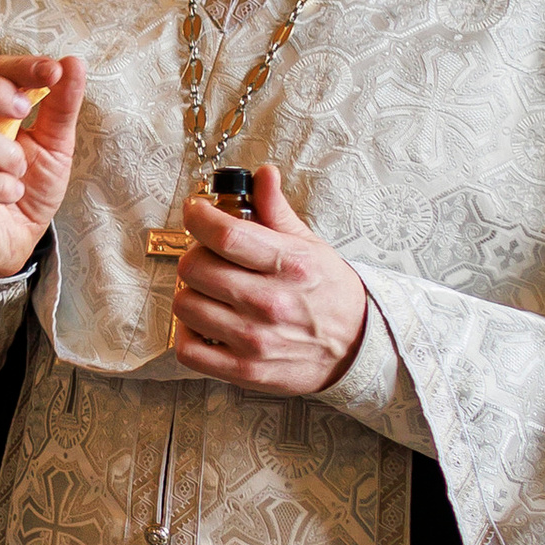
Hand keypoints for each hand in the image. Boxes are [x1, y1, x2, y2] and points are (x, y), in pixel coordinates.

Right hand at [0, 55, 86, 278]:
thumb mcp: (54, 144)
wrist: (16, 242)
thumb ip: (61, 106)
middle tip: (24, 112)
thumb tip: (73, 62)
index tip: (53, 71)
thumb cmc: (27, 187)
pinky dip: (4, 188)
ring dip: (9, 157)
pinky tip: (11, 195)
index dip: (19, 67)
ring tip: (19, 174)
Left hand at [170, 166, 367, 394]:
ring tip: (207, 289)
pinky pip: (189, 350)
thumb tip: (262, 173)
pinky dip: (187, 334)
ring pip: (185, 306)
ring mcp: (255, 340)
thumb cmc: (329, 292)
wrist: (358, 348)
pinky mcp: (245, 371)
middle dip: (193, 254)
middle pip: (195, 269)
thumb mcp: (310, 245)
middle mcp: (270, 303)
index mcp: (289, 265)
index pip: (225, 235)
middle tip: (205, 255)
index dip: (199, 216)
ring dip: (189, 292)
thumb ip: (277, 210)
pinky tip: (204, 323)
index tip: (196, 210)